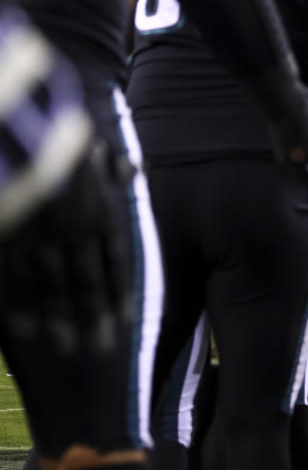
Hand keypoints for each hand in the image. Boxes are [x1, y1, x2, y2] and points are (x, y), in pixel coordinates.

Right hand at [0, 147, 130, 354]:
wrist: (16, 120)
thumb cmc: (52, 131)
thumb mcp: (86, 146)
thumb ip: (108, 168)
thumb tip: (132, 169)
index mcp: (96, 210)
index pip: (114, 261)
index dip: (120, 292)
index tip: (125, 320)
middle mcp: (71, 229)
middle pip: (86, 282)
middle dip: (94, 318)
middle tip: (99, 349)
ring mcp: (36, 236)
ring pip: (51, 287)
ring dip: (60, 320)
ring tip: (66, 346)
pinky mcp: (5, 235)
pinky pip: (12, 278)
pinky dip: (21, 307)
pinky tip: (26, 331)